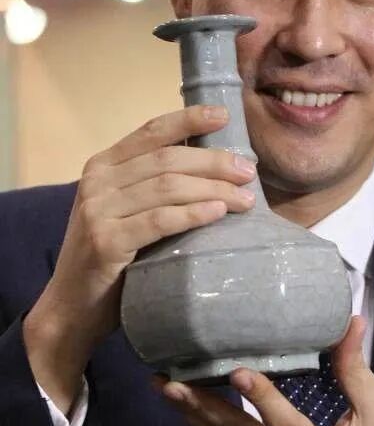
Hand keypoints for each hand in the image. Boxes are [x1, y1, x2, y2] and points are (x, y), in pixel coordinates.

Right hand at [23, 104, 257, 412]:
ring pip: (168, 187)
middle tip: (249, 171)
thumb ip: (153, 187)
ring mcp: (98, 211)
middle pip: (167, 159)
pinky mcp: (106, 242)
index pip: (151, 131)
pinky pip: (159, 220)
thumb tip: (215, 167)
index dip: (189, 119)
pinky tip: (217, 213)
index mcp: (103, 165)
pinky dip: (193, 214)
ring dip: (213, 189)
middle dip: (214, 162)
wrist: (72, 309)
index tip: (224, 116)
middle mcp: (97, 181)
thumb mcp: (126, 212)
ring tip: (245, 199)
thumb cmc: (113, 259)